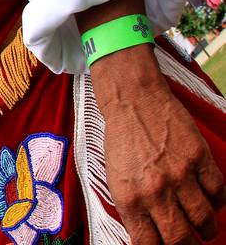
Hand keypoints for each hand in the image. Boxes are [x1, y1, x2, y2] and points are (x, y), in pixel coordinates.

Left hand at [92, 44, 225, 243]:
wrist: (133, 101)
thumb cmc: (121, 140)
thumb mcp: (115, 178)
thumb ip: (133, 208)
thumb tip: (148, 236)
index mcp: (129, 198)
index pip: (149, 243)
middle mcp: (155, 191)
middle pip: (181, 238)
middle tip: (191, 244)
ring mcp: (179, 175)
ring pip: (205, 220)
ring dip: (208, 229)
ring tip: (205, 229)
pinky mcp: (199, 158)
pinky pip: (218, 192)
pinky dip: (218, 201)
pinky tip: (211, 201)